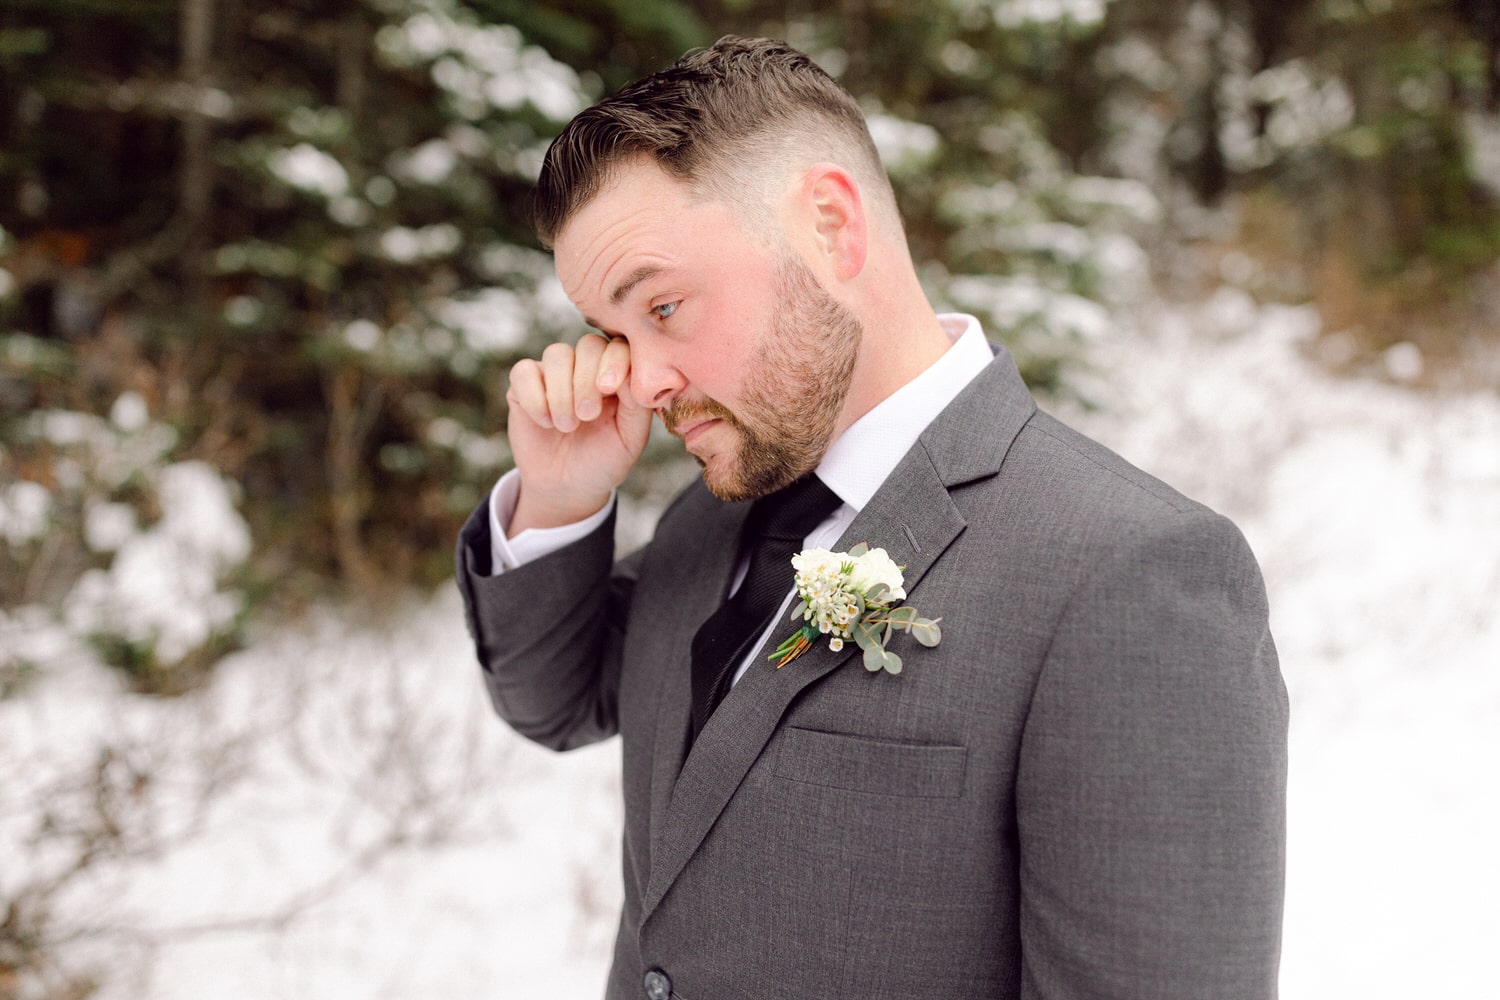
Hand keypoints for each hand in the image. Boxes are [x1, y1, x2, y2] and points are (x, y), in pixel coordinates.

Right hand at [504, 333, 651, 533]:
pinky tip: (545, 422)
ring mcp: (555, 374)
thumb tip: (629, 371)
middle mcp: (587, 367)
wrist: (568, 487)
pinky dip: (535, 397)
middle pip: (588, 345)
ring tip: (566, 426)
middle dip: (587, 380)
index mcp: (618, 375)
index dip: (613, 361)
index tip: (608, 389)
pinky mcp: (524, 385)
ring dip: (562, 392)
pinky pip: (524, 371)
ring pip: (557, 354)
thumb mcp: (630, 438)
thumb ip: (636, 403)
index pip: (619, 346)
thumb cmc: (604, 460)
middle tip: (587, 416)